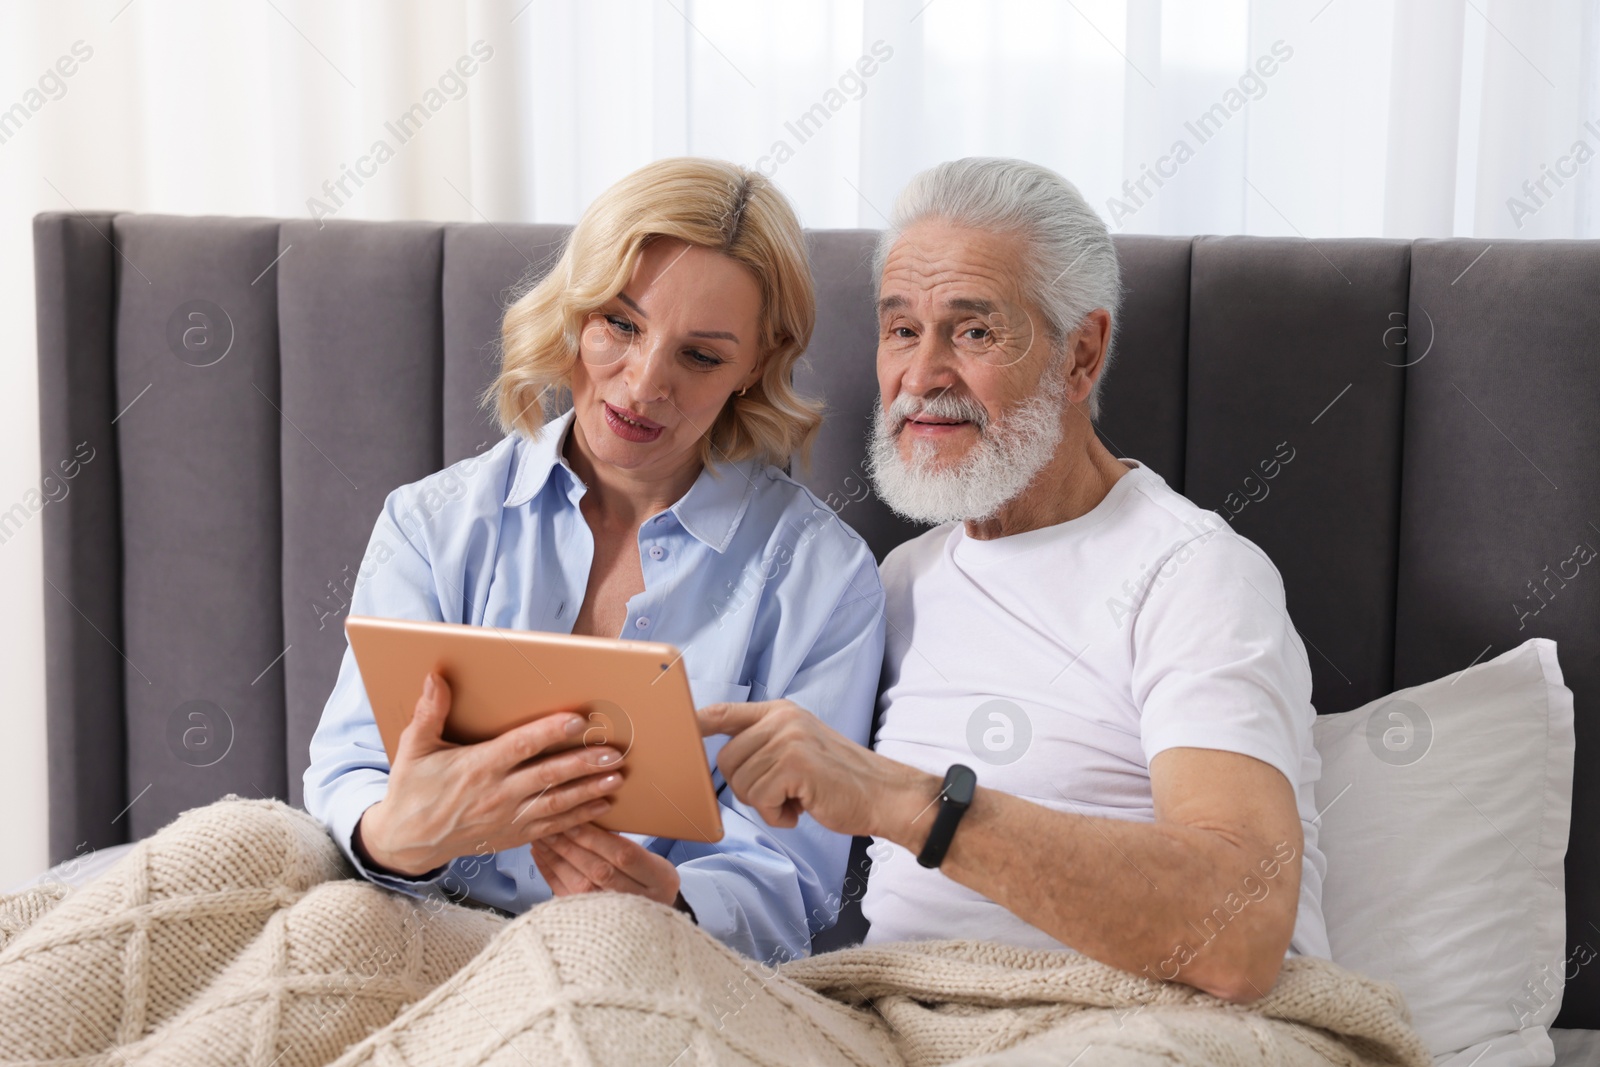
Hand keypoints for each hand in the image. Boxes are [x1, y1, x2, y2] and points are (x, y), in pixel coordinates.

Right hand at [356, 672, 626, 876]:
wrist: (408, 842)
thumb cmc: (412, 790)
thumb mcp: (414, 748)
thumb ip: (429, 712)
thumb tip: (436, 676)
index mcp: (476, 768)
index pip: (519, 747)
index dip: (548, 732)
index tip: (577, 720)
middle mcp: (496, 794)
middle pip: (547, 776)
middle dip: (582, 764)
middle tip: (613, 753)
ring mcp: (507, 818)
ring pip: (556, 804)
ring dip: (588, 791)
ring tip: (617, 778)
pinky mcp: (513, 835)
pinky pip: (551, 827)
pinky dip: (579, 818)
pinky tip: (602, 806)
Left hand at [531, 823, 680, 907]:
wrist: (652, 919)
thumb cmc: (650, 881)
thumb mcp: (654, 861)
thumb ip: (627, 846)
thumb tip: (590, 816)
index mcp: (659, 880)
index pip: (625, 855)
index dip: (598, 838)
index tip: (576, 818)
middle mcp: (638, 900)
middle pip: (600, 870)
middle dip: (572, 846)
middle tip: (551, 824)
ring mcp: (613, 915)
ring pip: (580, 884)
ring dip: (557, 858)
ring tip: (541, 836)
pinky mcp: (591, 920)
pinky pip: (566, 895)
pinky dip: (551, 873)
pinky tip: (540, 855)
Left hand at [697, 700, 937, 840]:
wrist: (883, 795)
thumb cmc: (840, 781)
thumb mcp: (800, 748)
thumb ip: (766, 744)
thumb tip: (726, 758)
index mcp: (780, 711)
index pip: (723, 712)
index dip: (696, 723)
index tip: (676, 730)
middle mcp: (782, 719)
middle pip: (726, 760)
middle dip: (748, 788)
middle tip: (782, 794)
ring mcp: (788, 739)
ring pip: (742, 784)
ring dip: (767, 804)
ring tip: (798, 799)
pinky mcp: (795, 764)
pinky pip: (761, 799)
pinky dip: (779, 815)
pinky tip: (803, 808)